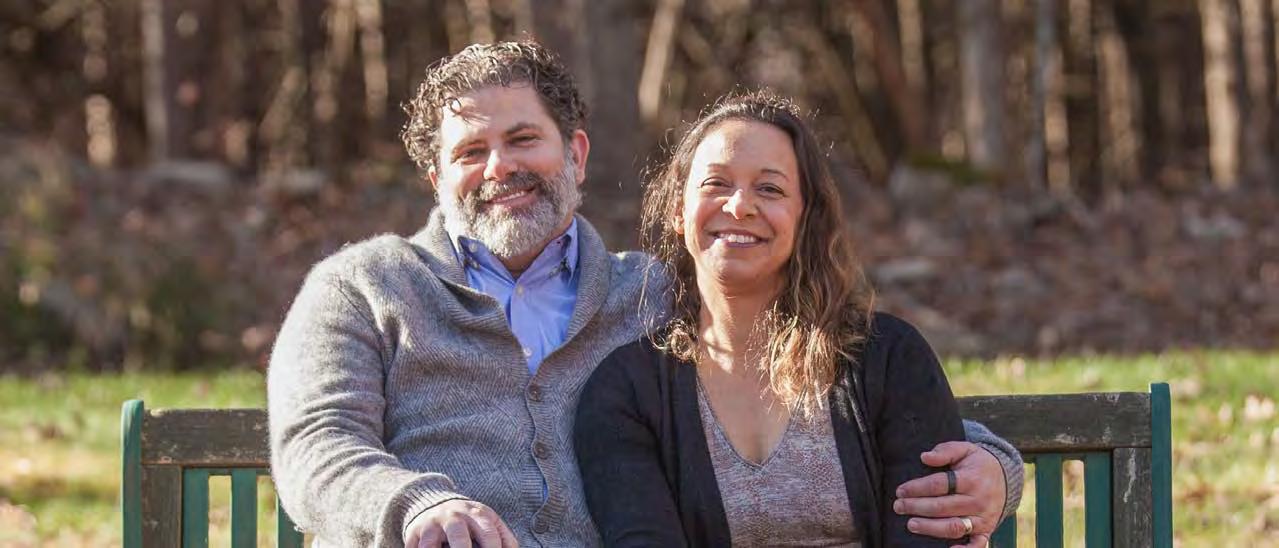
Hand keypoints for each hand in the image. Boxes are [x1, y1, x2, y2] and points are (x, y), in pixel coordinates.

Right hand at [403, 500, 518, 547]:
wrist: (433, 502)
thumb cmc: (468, 521)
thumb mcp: (488, 522)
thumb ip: (504, 538)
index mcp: (478, 514)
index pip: (490, 535)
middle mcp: (454, 516)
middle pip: (459, 539)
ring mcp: (433, 524)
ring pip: (430, 545)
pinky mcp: (414, 532)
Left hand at [893, 441, 1006, 547]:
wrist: (1006, 478)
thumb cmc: (977, 464)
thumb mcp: (965, 449)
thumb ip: (945, 451)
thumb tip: (924, 457)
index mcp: (971, 479)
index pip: (939, 485)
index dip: (917, 488)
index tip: (900, 491)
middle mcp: (977, 500)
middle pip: (942, 507)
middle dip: (917, 507)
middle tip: (898, 506)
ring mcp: (982, 518)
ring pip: (954, 527)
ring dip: (930, 528)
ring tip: (911, 524)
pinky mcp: (986, 531)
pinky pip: (977, 545)